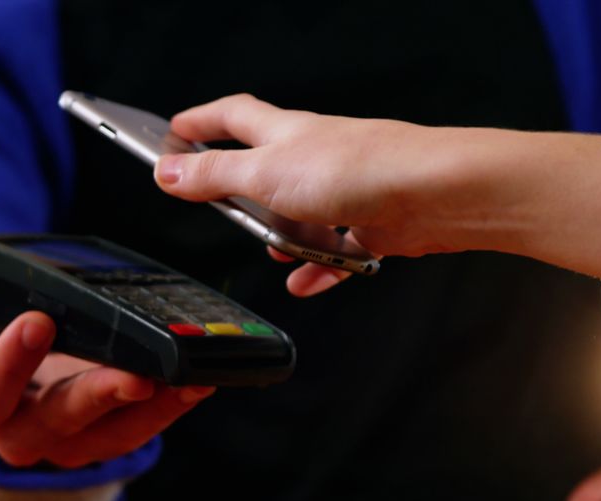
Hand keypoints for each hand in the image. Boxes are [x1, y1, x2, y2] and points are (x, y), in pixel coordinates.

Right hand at [0, 244, 214, 468]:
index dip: (8, 365)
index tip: (35, 321)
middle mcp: (19, 429)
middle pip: (57, 422)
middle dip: (96, 396)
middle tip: (133, 373)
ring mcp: (65, 438)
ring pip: (109, 436)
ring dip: (150, 409)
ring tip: (183, 379)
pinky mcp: (101, 436)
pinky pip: (138, 432)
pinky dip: (168, 408)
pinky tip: (193, 379)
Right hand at [153, 94, 487, 295]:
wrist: (433, 193)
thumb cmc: (358, 169)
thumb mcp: (264, 175)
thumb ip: (214, 177)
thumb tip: (167, 173)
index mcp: (284, 133)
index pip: (232, 117)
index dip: (201, 121)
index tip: (175, 130)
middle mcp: (314, 155)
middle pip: (264, 165)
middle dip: (238, 185)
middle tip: (214, 201)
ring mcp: (343, 189)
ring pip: (299, 211)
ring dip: (280, 233)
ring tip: (271, 249)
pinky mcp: (369, 222)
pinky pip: (334, 249)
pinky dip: (316, 268)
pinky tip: (304, 282)